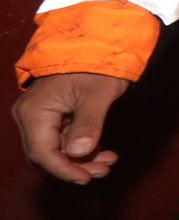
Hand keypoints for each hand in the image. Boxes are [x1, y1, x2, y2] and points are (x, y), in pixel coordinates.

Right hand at [15, 72, 130, 184]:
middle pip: (47, 155)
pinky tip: (101, 150)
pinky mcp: (51, 114)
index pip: (43, 154)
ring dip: (80, 158)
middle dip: (75, 166)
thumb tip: (78, 153)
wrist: (98, 41)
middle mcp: (29, 116)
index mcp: (34, 112)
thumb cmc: (98, 63)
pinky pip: (61, 138)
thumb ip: (88, 124)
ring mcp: (39, 115)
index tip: (88, 178)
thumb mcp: (98, 94)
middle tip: (104, 170)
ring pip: (55, 149)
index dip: (65, 170)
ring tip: (108, 161)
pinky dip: (79, 146)